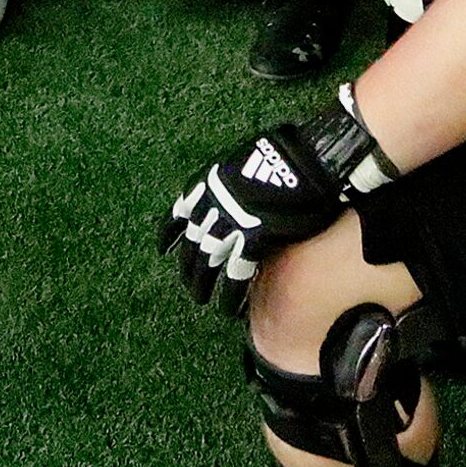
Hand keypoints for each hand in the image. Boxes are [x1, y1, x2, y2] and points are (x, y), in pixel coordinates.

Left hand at [161, 93, 386, 313]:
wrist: (301, 161)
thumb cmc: (280, 157)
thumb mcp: (242, 161)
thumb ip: (230, 182)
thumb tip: (231, 190)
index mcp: (208, 184)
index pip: (179, 214)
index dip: (170, 234)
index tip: (163, 249)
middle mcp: (212, 207)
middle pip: (192, 246)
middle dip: (188, 268)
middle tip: (189, 286)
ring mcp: (230, 226)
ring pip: (206, 264)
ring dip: (202, 285)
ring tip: (200, 300)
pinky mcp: (251, 243)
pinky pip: (235, 277)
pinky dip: (231, 295)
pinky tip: (229, 309)